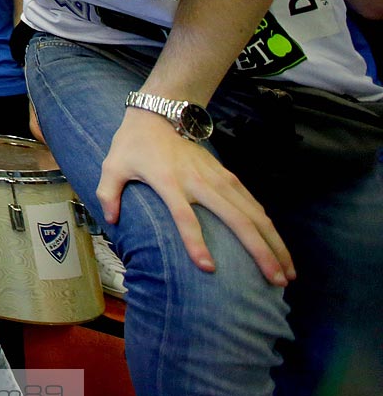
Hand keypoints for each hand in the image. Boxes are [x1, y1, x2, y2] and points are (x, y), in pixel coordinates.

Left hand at [99, 108, 292, 284]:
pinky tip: (279, 246)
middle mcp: (199, 182)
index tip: (208, 268)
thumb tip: (111, 221)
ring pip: (253, 214)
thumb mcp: (113, 166)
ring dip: (273, 243)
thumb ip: (109, 194)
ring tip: (287, 272)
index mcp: (168, 182)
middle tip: (276, 281)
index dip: (195, 242)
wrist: (160, 114)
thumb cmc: (134, 145)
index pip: (184, 217)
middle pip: (236, 219)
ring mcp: (218, 178)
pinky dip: (268, 226)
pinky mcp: (228, 176)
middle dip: (259, 252)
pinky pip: (253, 203)